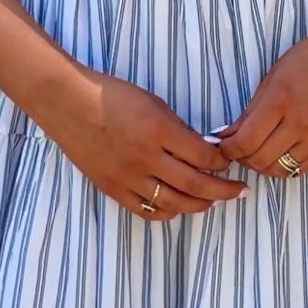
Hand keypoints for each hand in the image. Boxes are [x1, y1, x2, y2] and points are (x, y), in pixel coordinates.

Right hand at [43, 67, 247, 221]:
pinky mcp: (112, 188)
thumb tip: (203, 150)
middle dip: (223, 190)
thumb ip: (178, 129)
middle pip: (195, 184)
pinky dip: (168, 211)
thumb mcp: (153, 102)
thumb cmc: (111, 95)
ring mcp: (128, 176)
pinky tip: (179, 206)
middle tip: (240, 191)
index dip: (222, 163)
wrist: (67, 103)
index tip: (230, 162)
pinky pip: (146, 210)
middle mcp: (145, 157)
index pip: (203, 156)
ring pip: (174, 203)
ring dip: (200, 204)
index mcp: (158, 130)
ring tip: (213, 201)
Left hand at [214, 23, 307, 177]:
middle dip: (243, 158)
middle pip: (260, 159)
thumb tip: (227, 136)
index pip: (245, 141)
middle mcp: (301, 123)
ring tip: (258, 153)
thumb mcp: (271, 79)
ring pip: (280, 170)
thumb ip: (249, 113)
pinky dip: (284, 166)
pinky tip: (279, 153)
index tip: (225, 145)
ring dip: (263, 165)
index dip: (229, 149)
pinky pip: (300, 169)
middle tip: (239, 149)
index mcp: (280, 101)